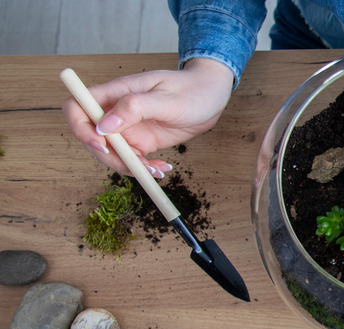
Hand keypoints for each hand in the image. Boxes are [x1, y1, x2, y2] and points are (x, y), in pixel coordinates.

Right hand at [62, 58, 233, 177]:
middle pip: (91, 138)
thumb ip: (134, 108)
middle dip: (110, 158)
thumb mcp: (165, 98)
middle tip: (137, 166)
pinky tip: (162, 168)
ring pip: (112, 154)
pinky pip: (132, 160)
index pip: (77, 108)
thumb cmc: (191, 88)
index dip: (80, 128)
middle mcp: (116, 111)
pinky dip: (143, 169)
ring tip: (156, 170)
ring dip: (129, 167)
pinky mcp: (142, 142)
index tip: (102, 145)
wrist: (212, 95)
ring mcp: (128, 128)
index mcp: (116, 93)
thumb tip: (104, 125)